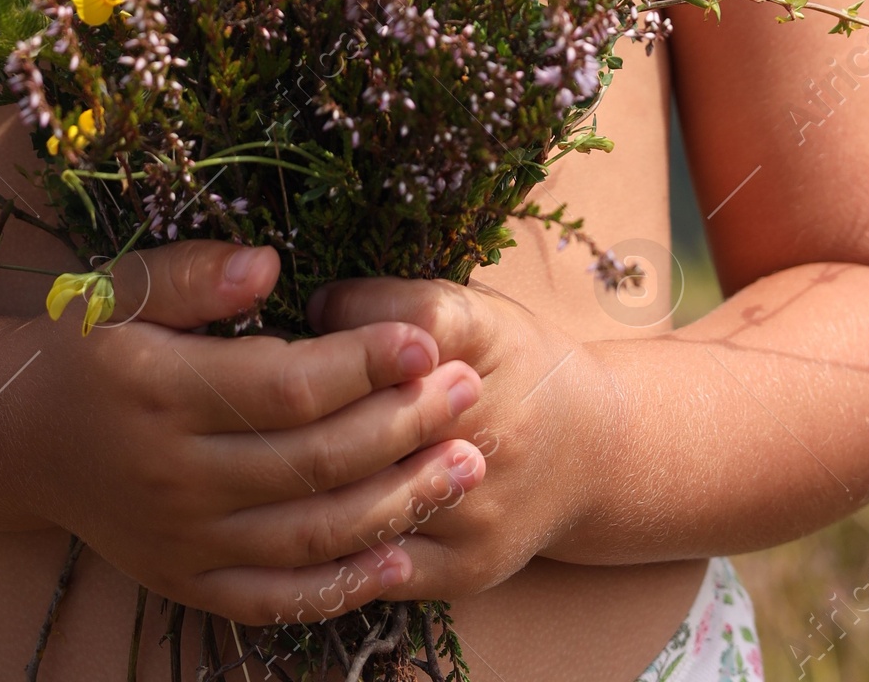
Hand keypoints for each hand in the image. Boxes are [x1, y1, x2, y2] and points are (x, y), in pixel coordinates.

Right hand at [13, 241, 489, 622]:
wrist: (16, 437)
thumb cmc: (85, 345)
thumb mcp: (123, 289)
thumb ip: (195, 275)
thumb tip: (270, 266)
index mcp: (158, 393)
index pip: (283, 387)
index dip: (363, 365)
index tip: (427, 341)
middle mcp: (171, 477)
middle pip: (311, 462)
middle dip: (403, 427)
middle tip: (471, 393)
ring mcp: (179, 541)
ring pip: (308, 535)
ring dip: (398, 504)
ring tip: (467, 465)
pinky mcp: (185, 583)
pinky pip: (275, 599)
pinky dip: (341, 586)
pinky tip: (401, 557)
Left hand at [307, 277, 611, 599]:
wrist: (593, 453)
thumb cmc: (512, 366)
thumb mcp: (472, 310)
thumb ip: (399, 302)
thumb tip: (316, 309)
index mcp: (491, 340)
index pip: (412, 317)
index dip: (353, 312)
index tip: (319, 310)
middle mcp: (493, 423)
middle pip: (379, 413)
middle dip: (313, 404)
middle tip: (276, 393)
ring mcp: (480, 503)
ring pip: (367, 496)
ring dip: (310, 479)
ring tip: (275, 455)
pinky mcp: (468, 565)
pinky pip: (376, 563)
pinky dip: (330, 546)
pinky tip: (298, 521)